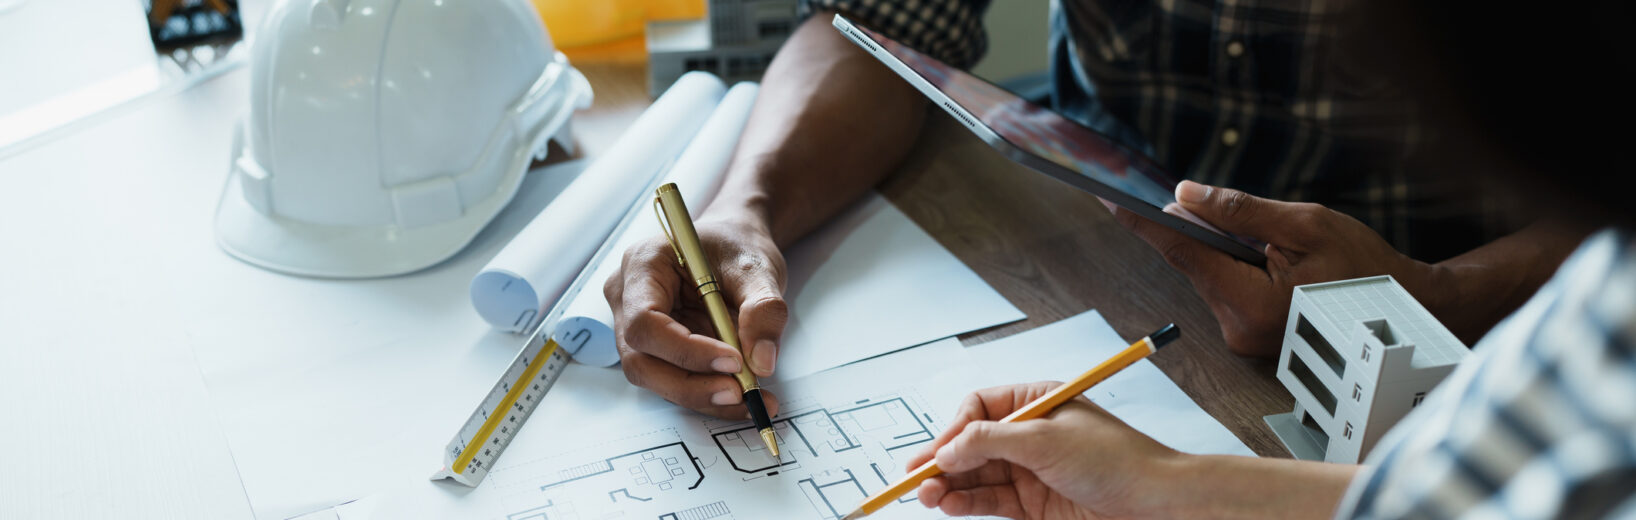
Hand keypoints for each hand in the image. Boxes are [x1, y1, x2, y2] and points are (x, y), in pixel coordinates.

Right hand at [604, 214, 788, 417]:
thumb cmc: (736, 246)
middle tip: (740, 393)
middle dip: (691, 385)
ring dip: (704, 396)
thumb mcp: (757, 268)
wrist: (735, 247)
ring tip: (752, 398)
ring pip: (656, 378)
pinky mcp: (655, 349)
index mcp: (643, 265)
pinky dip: (709, 393)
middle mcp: (627, 298)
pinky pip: (674, 379)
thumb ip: (763, 309)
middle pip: (641, 360)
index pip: (645, 322)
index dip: (685, 350)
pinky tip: (744, 396)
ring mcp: (635, 327)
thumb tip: (761, 362)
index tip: (733, 361)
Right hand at [907, 382, 1180, 519]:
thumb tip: (947, 448)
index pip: (980, 408)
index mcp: (1036, 404)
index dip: (953, 429)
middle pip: (971, 444)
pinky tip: (950, 505)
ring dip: (949, 485)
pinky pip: (989, 501)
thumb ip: (990, 442)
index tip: (937, 451)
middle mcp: (1030, 436)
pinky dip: (966, 503)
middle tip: (916, 477)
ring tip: (927, 496)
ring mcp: (1030, 471)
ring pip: (975, 476)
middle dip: (942, 460)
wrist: (1155, 504)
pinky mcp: (1033, 505)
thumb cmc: (1118, 460)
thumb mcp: (1046, 440)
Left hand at [1115, 181, 1435, 356]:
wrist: (1405, 311)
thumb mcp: (1305, 225)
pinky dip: (1236, 263)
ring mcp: (1242, 336)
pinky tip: (1270, 257)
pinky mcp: (1249, 334)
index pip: (1182, 252)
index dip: (1143, 222)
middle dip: (1200, 227)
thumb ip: (1240, 212)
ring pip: (1210, 273)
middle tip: (1216, 202)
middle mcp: (1237, 327)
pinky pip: (1227, 286)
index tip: (1108, 199)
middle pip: (1196, 262)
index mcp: (1250, 302)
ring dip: (1224, 246)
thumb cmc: (1364, 267)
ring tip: (1274, 241)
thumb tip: (1184, 196)